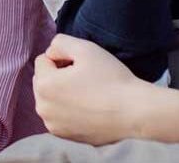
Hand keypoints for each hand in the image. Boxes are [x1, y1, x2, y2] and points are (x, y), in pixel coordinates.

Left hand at [33, 34, 178, 145]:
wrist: (135, 114)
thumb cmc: (111, 80)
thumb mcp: (85, 48)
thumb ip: (60, 43)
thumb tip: (51, 53)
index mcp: (43, 85)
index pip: (43, 60)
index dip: (63, 58)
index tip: (82, 66)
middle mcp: (42, 107)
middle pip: (44, 80)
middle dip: (59, 76)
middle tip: (86, 79)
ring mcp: (52, 124)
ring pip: (51, 98)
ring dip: (63, 93)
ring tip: (89, 94)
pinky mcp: (64, 136)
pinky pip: (59, 115)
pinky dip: (69, 110)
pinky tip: (89, 108)